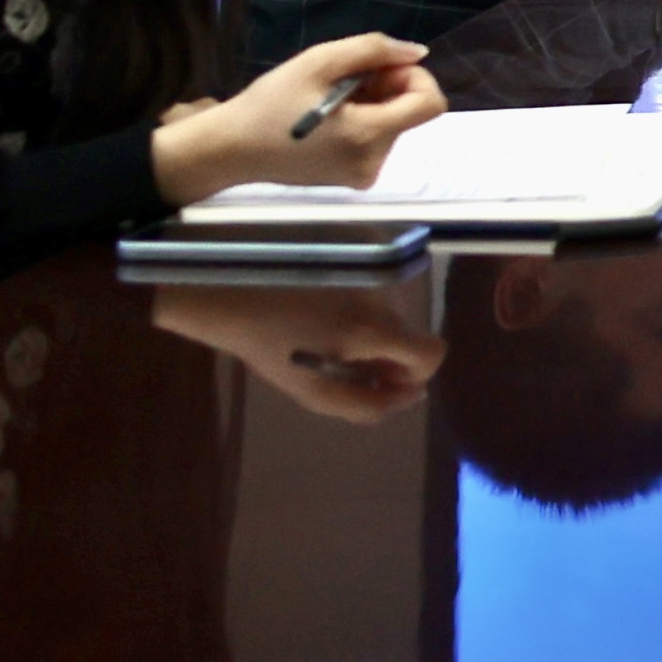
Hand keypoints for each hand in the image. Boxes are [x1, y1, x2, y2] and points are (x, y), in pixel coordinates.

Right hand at [150, 32, 442, 207]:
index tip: (379, 68)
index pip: (430, 103)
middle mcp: (374, 162)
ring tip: (329, 98)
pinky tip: (328, 117)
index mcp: (368, 136)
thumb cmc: (270, 104)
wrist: (231, 150)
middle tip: (343, 80)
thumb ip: (374, 50)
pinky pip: (375, 140)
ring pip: (392, 123)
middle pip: (409, 112)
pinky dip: (362, 121)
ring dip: (372, 103)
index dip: (414, 77)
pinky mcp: (352, 179)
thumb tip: (418, 53)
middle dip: (386, 87)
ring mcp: (363, 175)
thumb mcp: (318, 63)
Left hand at [151, 280, 445, 423]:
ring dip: (367, 336)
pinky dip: (355, 313)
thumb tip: (412, 396)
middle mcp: (382, 297)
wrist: (229, 291)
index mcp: (373, 330)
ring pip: (389, 317)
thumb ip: (368, 404)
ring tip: (320, 337)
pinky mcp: (357, 256)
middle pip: (407, 336)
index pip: (432, 353)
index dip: (414, 375)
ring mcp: (370, 274)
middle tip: (338, 363)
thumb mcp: (313, 392)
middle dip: (384, 357)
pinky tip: (319, 316)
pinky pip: (373, 297)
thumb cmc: (268, 347)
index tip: (379, 381)